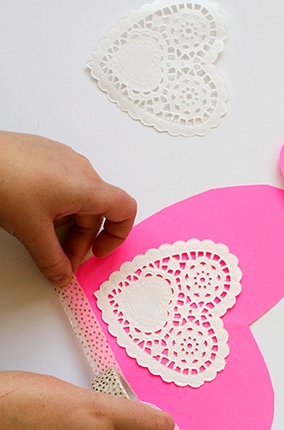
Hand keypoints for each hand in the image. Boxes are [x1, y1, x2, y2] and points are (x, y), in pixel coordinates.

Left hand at [0, 131, 135, 283]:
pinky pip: (61, 184)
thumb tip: (61, 275)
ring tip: (40, 236)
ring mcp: (61, 158)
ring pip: (77, 199)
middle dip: (80, 240)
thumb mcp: (32, 231)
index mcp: (87, 186)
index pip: (124, 210)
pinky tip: (31, 214)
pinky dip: (54, 206)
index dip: (116, 236)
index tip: (98, 252)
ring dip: (66, 224)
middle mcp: (80, 168)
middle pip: (95, 212)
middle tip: (60, 260)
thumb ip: (52, 261)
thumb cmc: (4, 180)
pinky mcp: (44, 155)